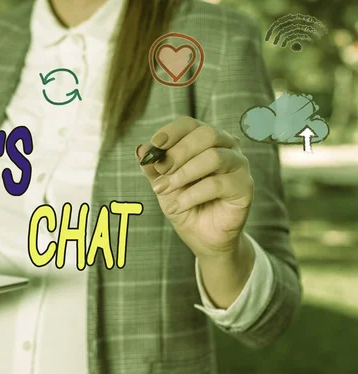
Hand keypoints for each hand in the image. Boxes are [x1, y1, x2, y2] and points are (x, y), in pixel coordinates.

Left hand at [135, 116, 253, 258]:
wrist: (201, 236)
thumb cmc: (184, 204)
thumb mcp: (163, 185)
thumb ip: (153, 167)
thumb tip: (141, 149)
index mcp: (205, 140)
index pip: (190, 123)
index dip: (171, 132)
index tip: (155, 144)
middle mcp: (226, 147)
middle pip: (207, 134)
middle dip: (179, 152)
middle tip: (161, 170)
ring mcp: (239, 165)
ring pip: (214, 157)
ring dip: (184, 173)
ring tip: (164, 190)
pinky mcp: (245, 187)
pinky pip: (218, 184)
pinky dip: (192, 195)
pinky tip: (178, 205)